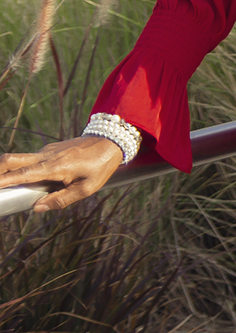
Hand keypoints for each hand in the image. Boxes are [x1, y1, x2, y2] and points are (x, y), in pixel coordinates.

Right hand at [0, 136, 122, 211]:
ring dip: (5, 169)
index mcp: (54, 167)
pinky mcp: (49, 150)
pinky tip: (18, 180)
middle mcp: (45, 156)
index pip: (21, 174)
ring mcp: (46, 151)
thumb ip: (61, 199)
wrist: (111, 140)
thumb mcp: (86, 188)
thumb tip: (37, 208)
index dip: (2, 180)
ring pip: (19, 159)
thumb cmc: (100, 166)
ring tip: (1, 184)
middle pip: (12, 160)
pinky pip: (30, 160)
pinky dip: (19, 168)